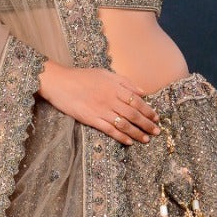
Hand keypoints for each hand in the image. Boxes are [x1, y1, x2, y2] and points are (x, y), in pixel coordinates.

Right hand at [39, 62, 161, 144]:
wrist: (59, 82)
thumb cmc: (82, 76)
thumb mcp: (105, 73)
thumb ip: (125, 82)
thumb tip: (142, 91)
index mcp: (115, 87)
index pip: (137, 101)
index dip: (148, 111)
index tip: (156, 118)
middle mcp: (111, 99)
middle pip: (134, 114)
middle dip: (147, 124)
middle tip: (157, 131)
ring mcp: (101, 110)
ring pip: (124, 124)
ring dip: (137, 133)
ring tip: (146, 139)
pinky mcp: (91, 119)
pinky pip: (110, 130)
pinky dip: (121, 137)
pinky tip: (129, 142)